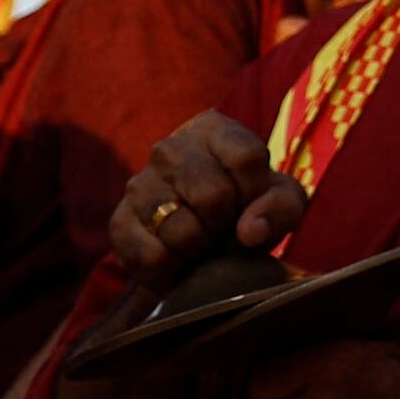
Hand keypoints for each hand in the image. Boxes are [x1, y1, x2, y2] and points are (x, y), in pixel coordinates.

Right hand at [102, 110, 309, 292]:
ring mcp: (139, 184)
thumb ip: (281, 207)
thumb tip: (250, 231)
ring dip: (200, 250)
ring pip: (182, 230)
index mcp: (212, 129)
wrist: (199, 244)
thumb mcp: (280, 201)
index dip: (256, 193)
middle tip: (223, 230)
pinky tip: (177, 258)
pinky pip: (153, 257)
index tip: (250, 205)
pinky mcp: (119, 222)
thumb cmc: (246, 210)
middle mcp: (170, 148)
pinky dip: (173, 269)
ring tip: (201, 243)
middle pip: (214, 195)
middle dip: (227, 225)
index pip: (246, 157)